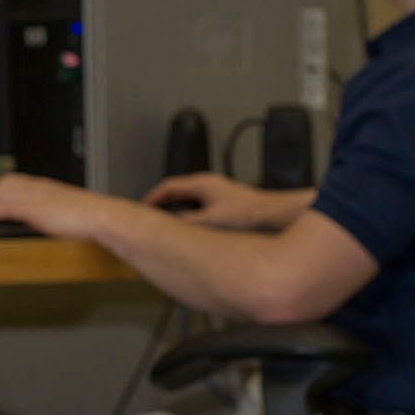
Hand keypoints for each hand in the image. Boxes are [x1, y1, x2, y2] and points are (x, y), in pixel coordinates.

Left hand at [0, 173, 108, 239]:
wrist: (102, 216)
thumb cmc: (89, 219)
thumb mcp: (64, 212)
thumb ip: (48, 214)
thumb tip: (39, 222)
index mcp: (43, 187)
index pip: (11, 183)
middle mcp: (36, 187)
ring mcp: (34, 196)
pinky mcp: (33, 207)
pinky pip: (3, 207)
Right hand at [142, 172, 270, 229]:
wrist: (273, 214)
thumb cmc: (248, 214)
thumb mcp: (210, 221)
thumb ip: (186, 223)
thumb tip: (169, 226)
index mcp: (202, 184)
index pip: (168, 187)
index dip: (151, 198)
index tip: (141, 208)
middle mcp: (209, 185)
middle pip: (176, 191)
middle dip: (161, 204)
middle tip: (149, 216)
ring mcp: (217, 192)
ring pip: (188, 200)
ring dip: (176, 210)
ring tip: (167, 224)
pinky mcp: (225, 202)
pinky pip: (198, 206)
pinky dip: (189, 215)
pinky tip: (190, 230)